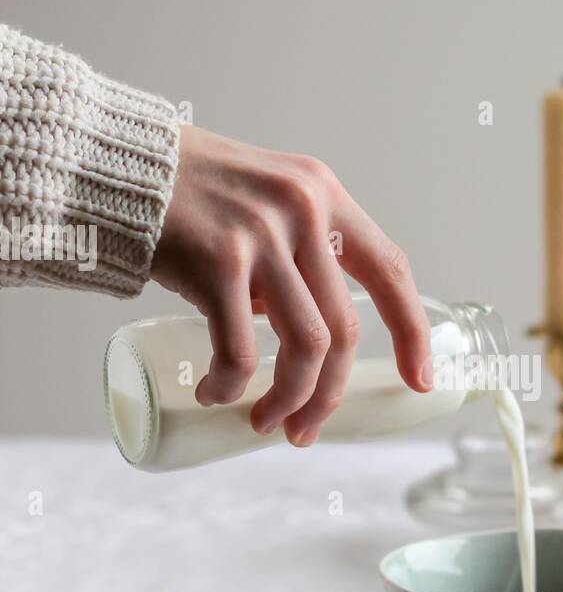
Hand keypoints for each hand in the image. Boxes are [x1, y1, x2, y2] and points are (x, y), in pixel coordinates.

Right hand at [151, 125, 431, 444]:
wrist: (114, 161)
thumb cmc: (185, 189)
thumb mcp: (264, 198)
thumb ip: (294, 251)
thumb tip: (299, 327)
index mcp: (325, 196)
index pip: (391, 270)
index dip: (412, 332)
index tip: (420, 379)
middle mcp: (304, 212)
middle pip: (345, 329)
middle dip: (329, 394)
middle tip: (303, 430)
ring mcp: (263, 236)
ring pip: (306, 346)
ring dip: (290, 399)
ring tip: (265, 423)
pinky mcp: (218, 261)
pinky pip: (240, 349)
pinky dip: (231, 385)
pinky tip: (215, 393)